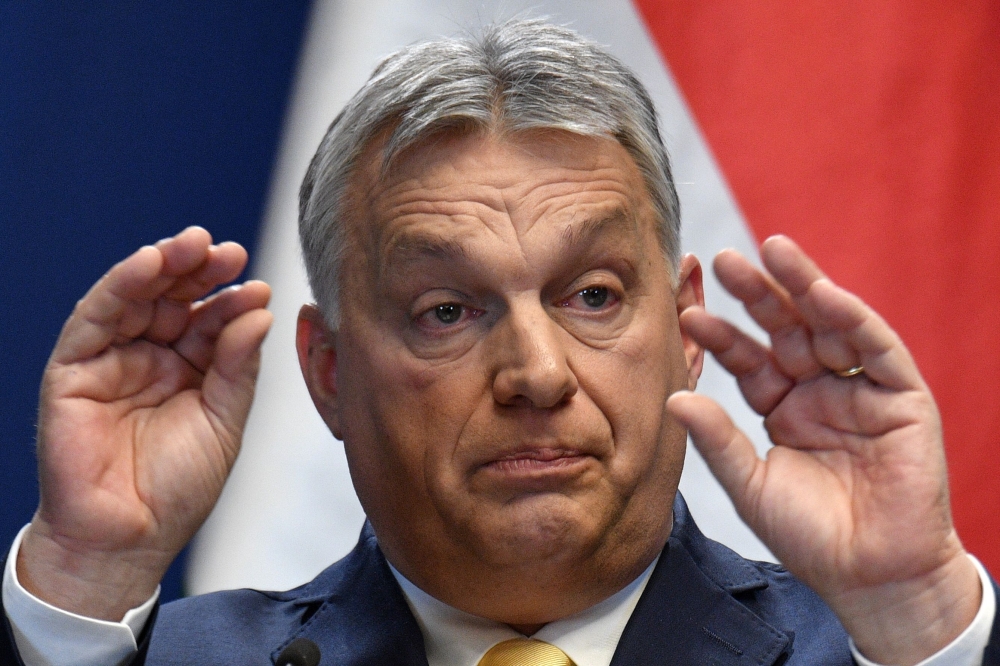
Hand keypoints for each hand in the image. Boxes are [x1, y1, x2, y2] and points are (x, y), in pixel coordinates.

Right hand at [17, 227, 271, 620]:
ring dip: (163, 266)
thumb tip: (260, 312)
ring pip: (136, 298)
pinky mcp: (73, 368)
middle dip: (200, 270)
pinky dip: (120, 286)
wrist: (129, 538)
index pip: (211, 321)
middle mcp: (151, 357)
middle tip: (229, 252)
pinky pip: (94, 318)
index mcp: (190, 370)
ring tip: (193, 245)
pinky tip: (148, 264)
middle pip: (175, 299)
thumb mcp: (223, 422)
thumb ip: (238, 366)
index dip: (232, 300)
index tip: (258, 287)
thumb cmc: (176, 488)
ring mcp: (112, 359)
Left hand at [667, 236, 980, 663]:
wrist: (870, 577)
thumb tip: (674, 398)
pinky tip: (821, 293)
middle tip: (722, 260)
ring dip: (804, 287)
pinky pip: (877, 348)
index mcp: (782, 407)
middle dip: (757, 294)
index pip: (747, 359)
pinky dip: (852, 318)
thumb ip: (718, 439)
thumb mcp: (750, 484)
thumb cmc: (810, 536)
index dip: (719, 336)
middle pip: (785, 330)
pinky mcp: (902, 398)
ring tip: (772, 250)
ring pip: (830, 325)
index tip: (685, 313)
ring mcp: (860, 390)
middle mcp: (819, 390)